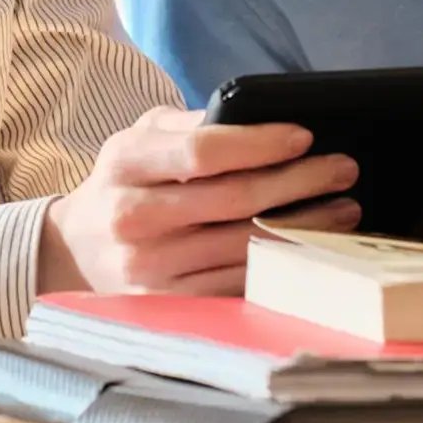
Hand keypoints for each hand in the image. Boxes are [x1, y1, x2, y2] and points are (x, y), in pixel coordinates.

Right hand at [39, 107, 359, 295]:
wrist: (79, 250)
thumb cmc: (124, 183)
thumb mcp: (138, 137)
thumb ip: (187, 123)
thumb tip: (253, 119)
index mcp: (125, 164)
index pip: (203, 151)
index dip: (260, 144)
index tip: (303, 137)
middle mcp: (133, 216)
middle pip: (234, 199)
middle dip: (300, 181)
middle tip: (343, 169)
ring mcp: (150, 267)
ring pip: (245, 244)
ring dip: (304, 226)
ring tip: (342, 207)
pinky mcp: (169, 303)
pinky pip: (238, 282)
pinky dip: (281, 264)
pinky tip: (308, 247)